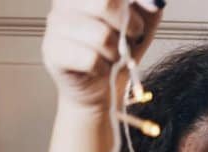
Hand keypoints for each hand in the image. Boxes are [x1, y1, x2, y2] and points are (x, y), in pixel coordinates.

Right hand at [42, 0, 163, 108]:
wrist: (103, 87)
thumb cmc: (120, 49)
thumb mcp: (143, 21)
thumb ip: (149, 3)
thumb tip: (154, 1)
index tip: (150, 7)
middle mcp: (65, 1)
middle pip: (104, 3)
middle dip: (128, 25)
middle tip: (132, 35)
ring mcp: (55, 25)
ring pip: (100, 35)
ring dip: (116, 51)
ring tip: (113, 55)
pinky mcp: (53, 52)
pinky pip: (89, 58)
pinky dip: (102, 67)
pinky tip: (99, 67)